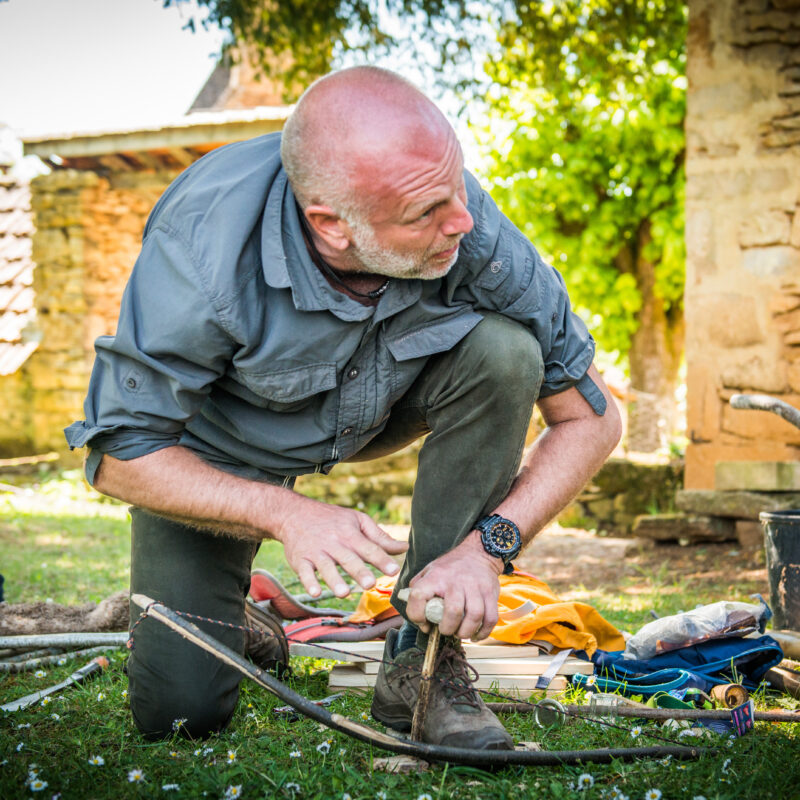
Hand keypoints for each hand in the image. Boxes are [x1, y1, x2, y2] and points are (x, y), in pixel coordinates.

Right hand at [272, 494, 407, 598]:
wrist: (295, 513)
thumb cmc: (332, 519)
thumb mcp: (357, 521)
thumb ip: (380, 538)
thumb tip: (404, 548)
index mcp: (351, 534)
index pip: (369, 548)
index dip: (381, 559)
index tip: (394, 570)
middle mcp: (334, 543)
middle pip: (348, 559)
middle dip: (359, 571)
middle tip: (370, 583)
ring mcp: (316, 552)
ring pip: (326, 567)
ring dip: (334, 580)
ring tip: (344, 593)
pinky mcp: (300, 560)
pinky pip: (304, 572)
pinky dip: (309, 583)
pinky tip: (315, 593)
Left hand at [404, 531, 503, 639]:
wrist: (477, 553)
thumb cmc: (450, 568)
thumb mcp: (429, 571)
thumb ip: (418, 591)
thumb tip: (421, 621)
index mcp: (435, 576)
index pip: (418, 596)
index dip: (416, 614)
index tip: (423, 622)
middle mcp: (456, 581)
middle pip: (453, 611)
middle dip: (448, 629)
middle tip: (446, 630)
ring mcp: (475, 587)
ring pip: (474, 616)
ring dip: (466, 632)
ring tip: (460, 633)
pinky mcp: (490, 593)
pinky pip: (490, 618)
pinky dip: (483, 632)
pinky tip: (475, 635)